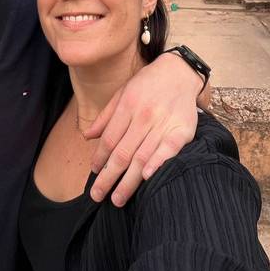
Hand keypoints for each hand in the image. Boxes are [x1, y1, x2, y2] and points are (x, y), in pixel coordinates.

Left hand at [84, 51, 203, 206]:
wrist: (179, 72)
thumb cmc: (147, 84)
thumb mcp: (122, 93)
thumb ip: (105, 116)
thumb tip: (87, 137)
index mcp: (127, 106)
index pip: (109, 139)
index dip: (99, 158)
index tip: (93, 173)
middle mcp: (143, 116)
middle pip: (122, 152)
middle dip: (108, 177)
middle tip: (97, 195)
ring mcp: (163, 123)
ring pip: (142, 156)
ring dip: (128, 180)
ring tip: (117, 198)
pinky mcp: (182, 129)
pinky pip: (169, 149)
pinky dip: (158, 162)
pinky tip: (147, 177)